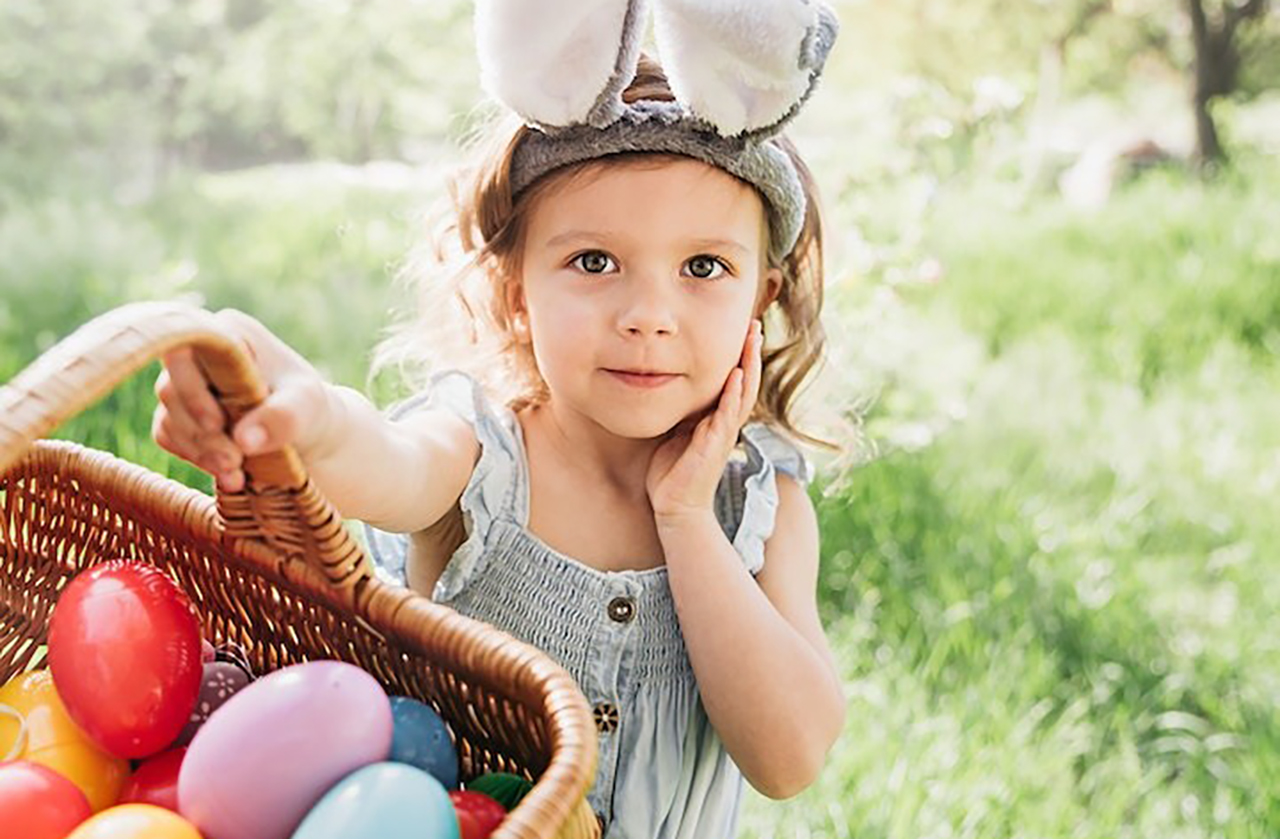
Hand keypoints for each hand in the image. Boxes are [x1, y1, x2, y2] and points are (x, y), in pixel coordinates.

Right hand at [151, 309, 333, 491]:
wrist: (306, 432)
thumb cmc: (309, 407)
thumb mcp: (307, 407)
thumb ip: (281, 418)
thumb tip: (243, 440)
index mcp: (229, 332)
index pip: (186, 348)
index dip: (192, 388)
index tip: (217, 424)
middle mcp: (199, 352)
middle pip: (171, 389)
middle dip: (202, 432)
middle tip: (234, 461)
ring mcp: (185, 383)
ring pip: (169, 417)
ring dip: (200, 450)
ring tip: (236, 474)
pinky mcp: (180, 413)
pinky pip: (167, 436)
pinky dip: (195, 457)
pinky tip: (226, 473)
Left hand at [646, 318, 762, 525]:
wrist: (674, 507)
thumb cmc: (671, 470)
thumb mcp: (673, 430)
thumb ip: (679, 409)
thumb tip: (665, 382)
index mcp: (716, 418)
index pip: (734, 380)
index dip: (739, 356)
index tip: (741, 329)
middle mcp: (725, 423)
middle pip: (745, 381)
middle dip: (750, 352)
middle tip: (755, 324)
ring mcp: (723, 434)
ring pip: (743, 394)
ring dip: (749, 366)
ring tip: (753, 339)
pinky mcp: (716, 447)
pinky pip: (728, 416)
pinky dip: (733, 395)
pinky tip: (736, 376)